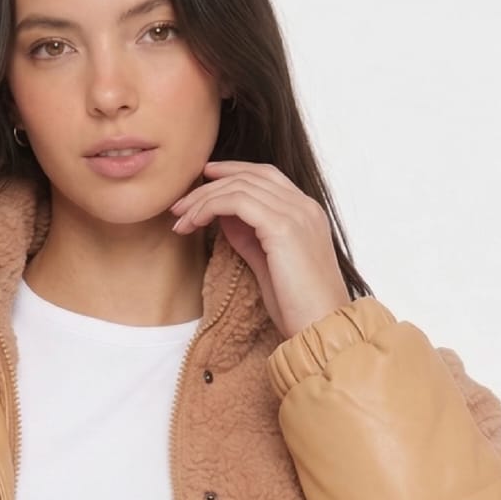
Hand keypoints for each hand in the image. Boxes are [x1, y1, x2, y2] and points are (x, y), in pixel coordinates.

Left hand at [169, 160, 349, 341]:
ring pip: (239, 186)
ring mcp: (296, 213)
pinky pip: (236, 201)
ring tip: (180, 220)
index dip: (232, 172)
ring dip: (203, 200)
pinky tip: (193, 223)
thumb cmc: (298, 307)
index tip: (203, 181)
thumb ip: (250, 236)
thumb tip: (223, 217)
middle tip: (179, 205)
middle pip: (250, 176)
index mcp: (306, 213)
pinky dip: (209, 207)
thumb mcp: (268, 264)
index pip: (266, 175)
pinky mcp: (282, 227)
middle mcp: (304, 206)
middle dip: (210, 186)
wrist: (321, 327)